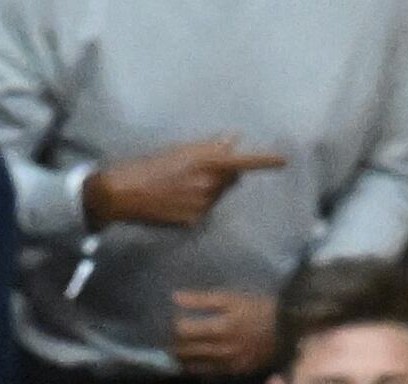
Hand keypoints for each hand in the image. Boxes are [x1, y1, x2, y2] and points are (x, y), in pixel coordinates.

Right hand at [84, 136, 287, 228]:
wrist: (123, 192)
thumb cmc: (149, 164)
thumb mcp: (179, 149)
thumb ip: (209, 146)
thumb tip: (233, 139)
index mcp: (206, 162)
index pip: (244, 161)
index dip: (265, 161)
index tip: (284, 160)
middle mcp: (209, 184)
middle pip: (231, 180)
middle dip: (223, 174)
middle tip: (195, 170)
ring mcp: (203, 205)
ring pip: (217, 196)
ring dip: (208, 190)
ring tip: (179, 185)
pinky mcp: (194, 221)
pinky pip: (204, 211)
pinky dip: (196, 205)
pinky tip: (175, 200)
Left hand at [168, 289, 276, 377]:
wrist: (289, 329)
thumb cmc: (260, 308)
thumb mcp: (232, 297)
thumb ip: (202, 299)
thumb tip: (174, 297)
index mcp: (221, 328)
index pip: (184, 331)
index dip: (171, 326)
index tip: (166, 319)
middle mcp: (222, 350)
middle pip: (187, 350)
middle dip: (173, 344)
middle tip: (165, 338)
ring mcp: (228, 364)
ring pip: (195, 366)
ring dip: (181, 359)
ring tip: (174, 351)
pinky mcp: (235, 372)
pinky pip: (210, 375)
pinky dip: (197, 369)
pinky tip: (192, 364)